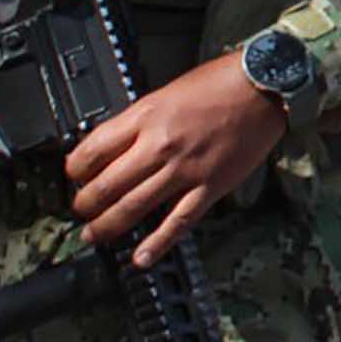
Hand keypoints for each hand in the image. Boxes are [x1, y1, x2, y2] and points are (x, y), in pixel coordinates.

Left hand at [66, 57, 286, 264]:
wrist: (265, 86)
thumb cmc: (220, 83)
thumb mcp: (165, 92)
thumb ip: (139, 121)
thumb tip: (114, 147)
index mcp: (145, 116)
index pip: (91, 151)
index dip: (75, 170)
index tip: (75, 177)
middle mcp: (159, 145)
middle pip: (106, 185)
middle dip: (85, 205)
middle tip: (81, 212)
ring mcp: (185, 169)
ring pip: (133, 207)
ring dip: (107, 227)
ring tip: (95, 236)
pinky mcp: (209, 186)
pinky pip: (178, 221)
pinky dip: (157, 244)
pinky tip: (141, 258)